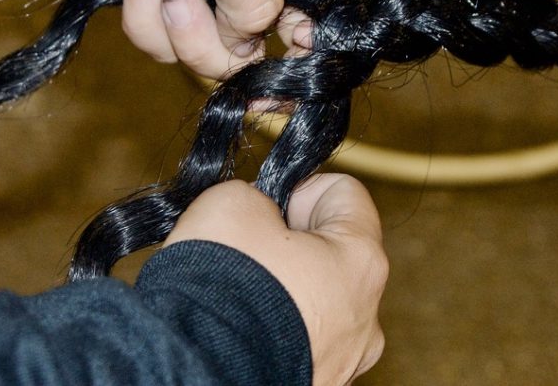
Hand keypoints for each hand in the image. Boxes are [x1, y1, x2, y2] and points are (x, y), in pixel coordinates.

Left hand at [91, 0, 392, 78]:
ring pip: (229, 57)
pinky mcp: (180, 8)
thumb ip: (253, 2)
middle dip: (251, 52)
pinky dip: (151, 25)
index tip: (317, 47)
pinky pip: (178, 48)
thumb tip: (251, 42)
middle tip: (230, 41)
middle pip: (296, 45)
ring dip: (188, 34)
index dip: (358, 25)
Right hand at [164, 175, 387, 384]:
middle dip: (288, 246)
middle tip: (247, 252)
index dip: (298, 190)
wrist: (192, 370)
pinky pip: (297, 344)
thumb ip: (258, 198)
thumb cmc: (220, 291)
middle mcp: (365, 318)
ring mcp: (343, 362)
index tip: (265, 208)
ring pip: (314, 304)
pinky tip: (239, 334)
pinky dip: (269, 335)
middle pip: (332, 254)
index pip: (345, 194)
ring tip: (237, 299)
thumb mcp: (232, 203)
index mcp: (362, 262)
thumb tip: (256, 216)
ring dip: (279, 293)